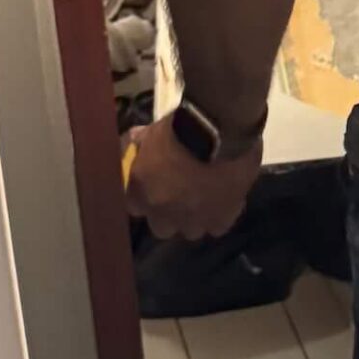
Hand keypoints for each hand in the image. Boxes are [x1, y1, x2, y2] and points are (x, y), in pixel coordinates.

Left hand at [124, 115, 262, 242]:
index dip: (146, 197)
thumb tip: (133, 141)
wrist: (219, 129)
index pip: (135, 207)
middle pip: (161, 228)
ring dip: (195, 218)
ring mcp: (193, 220)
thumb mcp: (153, 131)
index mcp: (141, 193)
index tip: (154, 187)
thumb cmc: (182, 127)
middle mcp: (163, 214)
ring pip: (191, 231)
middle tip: (181, 195)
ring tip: (206, 198)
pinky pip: (217, 227)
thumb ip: (140, 143)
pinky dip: (220, 215)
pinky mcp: (221, 219)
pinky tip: (225, 200)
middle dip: (169, 214)